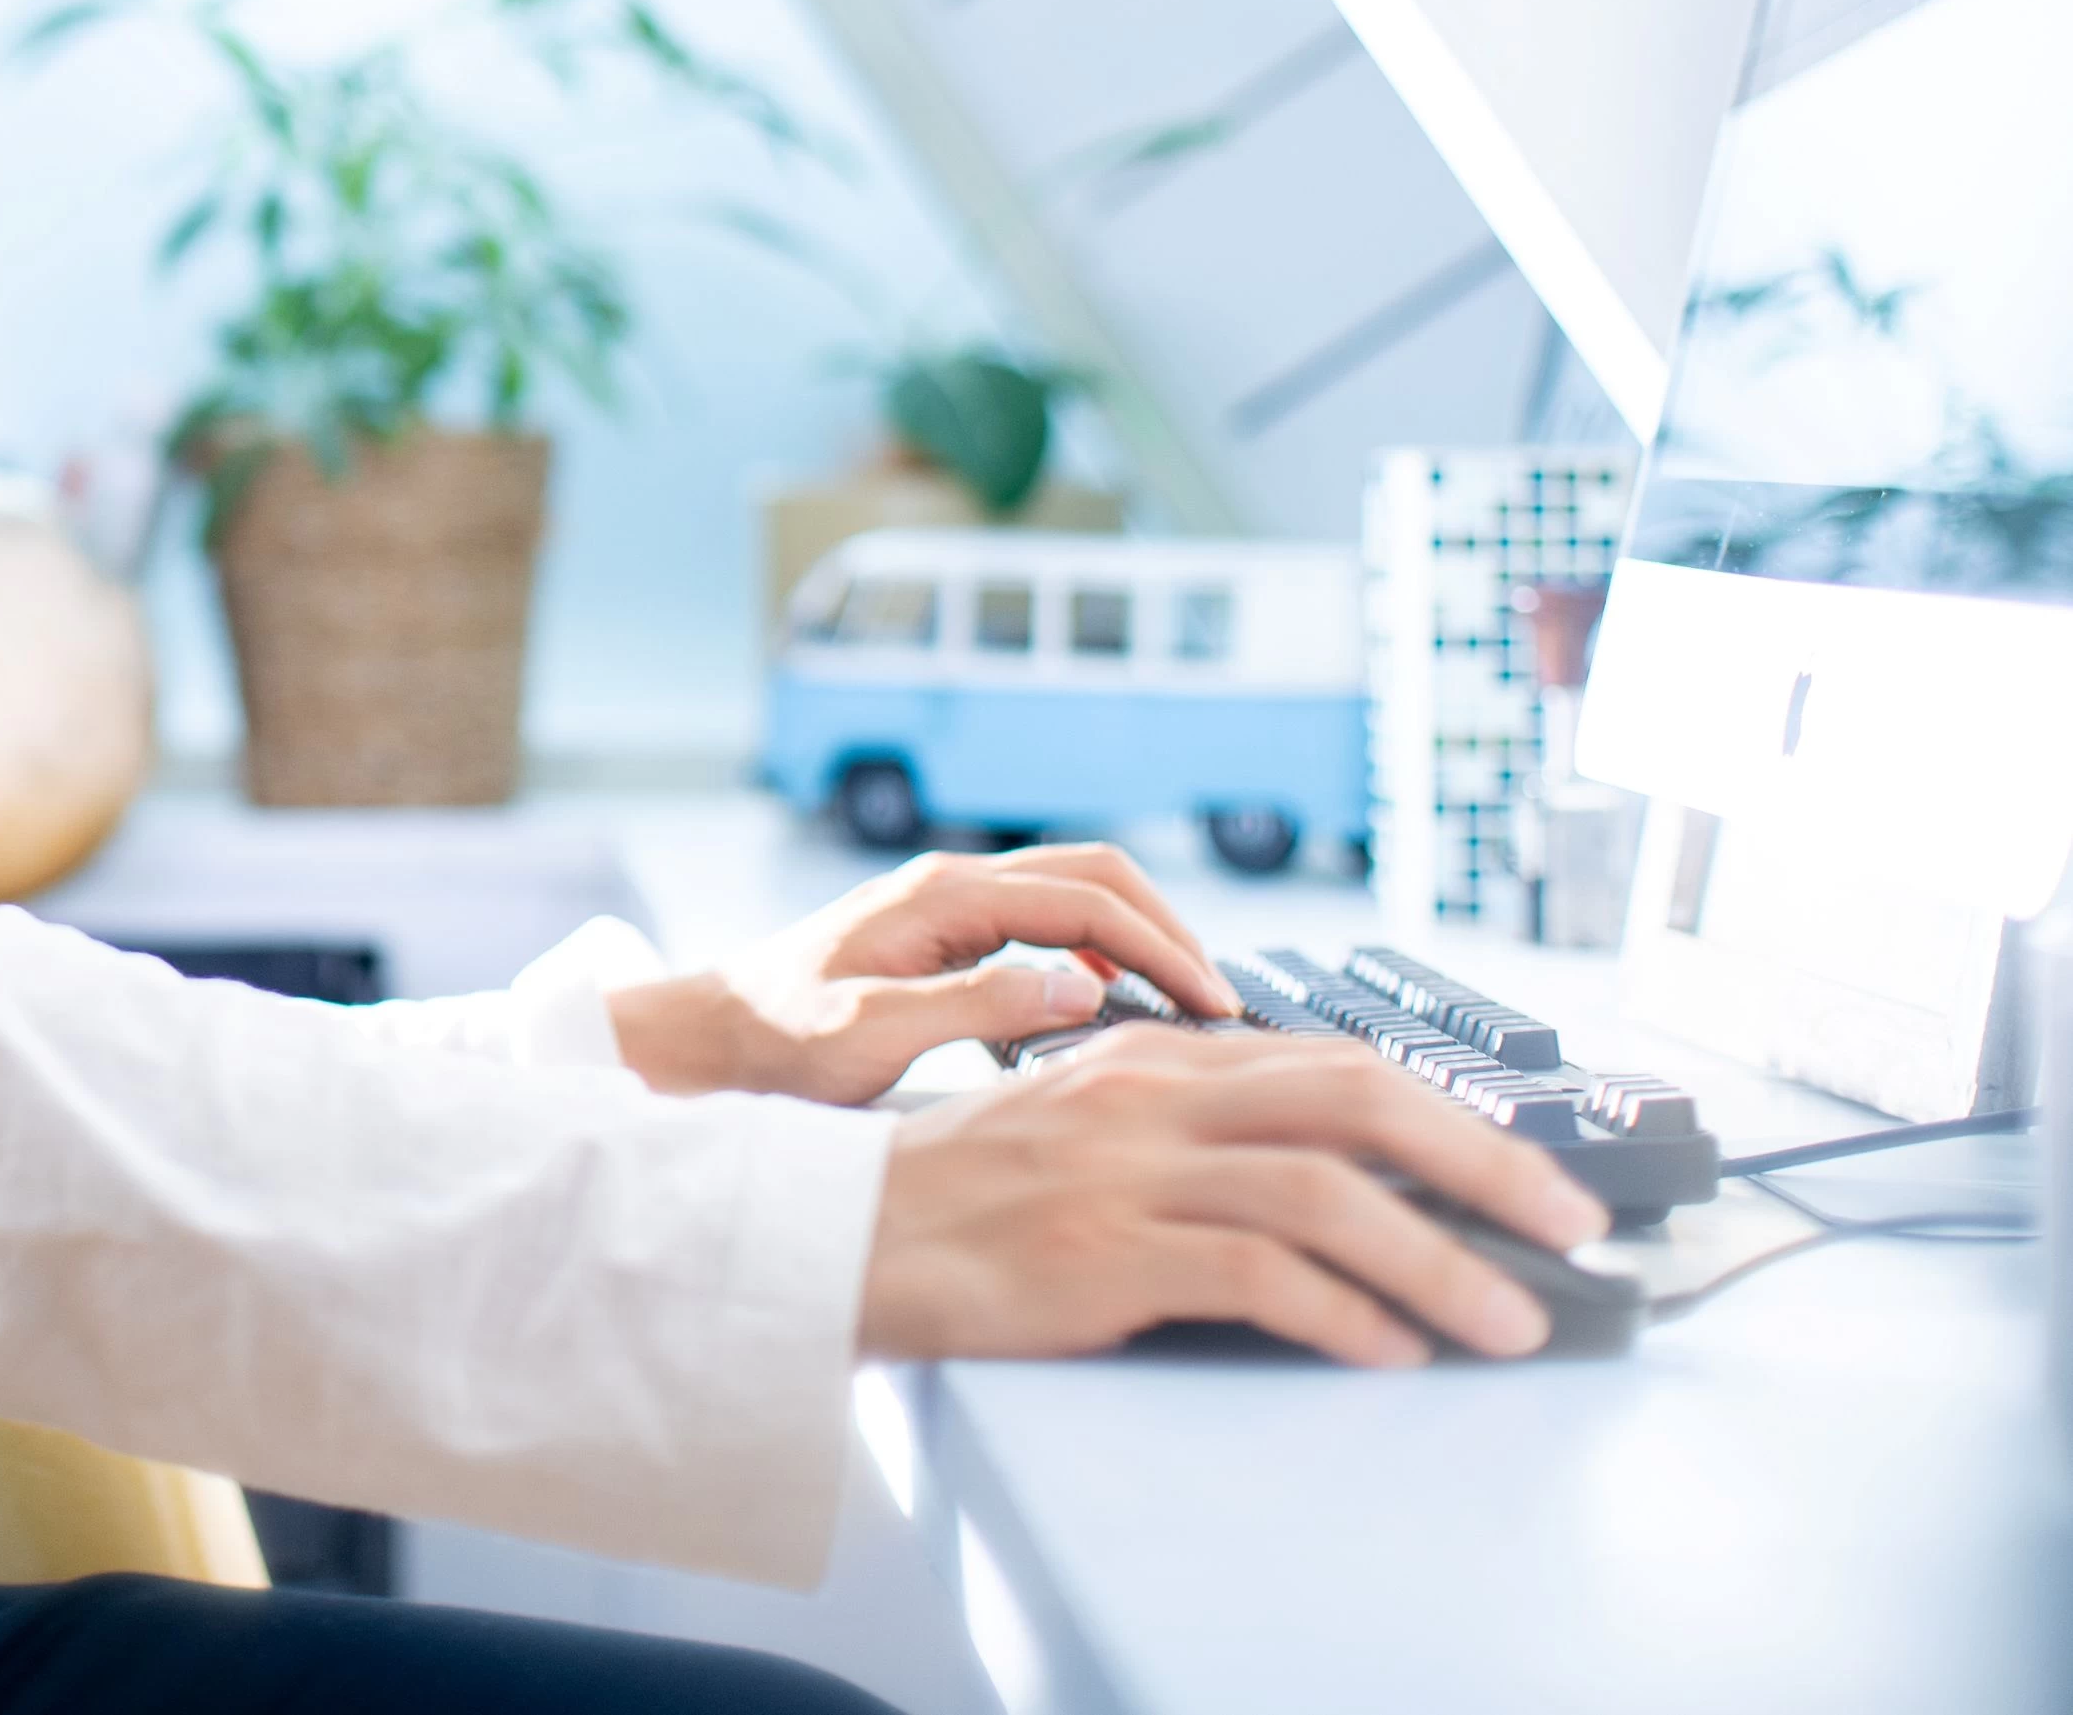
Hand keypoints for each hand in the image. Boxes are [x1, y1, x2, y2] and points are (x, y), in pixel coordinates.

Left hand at [604, 843, 1239, 1104]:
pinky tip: (1114, 1003)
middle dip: (1167, 928)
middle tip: (1218, 1000)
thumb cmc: (776, 1043)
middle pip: (1094, 875)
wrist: (709, 1039)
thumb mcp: (872, 1035)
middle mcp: (949, 884)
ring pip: (1073, 892)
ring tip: (1186, 1004)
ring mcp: (947, 905)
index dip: (1161, 947)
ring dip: (1137, 936)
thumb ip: (976, 1007)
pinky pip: (1042, 922)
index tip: (1213, 1003)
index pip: (1084, 899)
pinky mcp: (942, 934)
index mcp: (940, 896)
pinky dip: (1096, 949)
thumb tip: (1082, 984)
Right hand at [858, 1024, 1615, 1364]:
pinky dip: (1341, 1317)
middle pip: (1358, 1100)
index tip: (1532, 1174)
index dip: (1456, 1116)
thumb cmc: (963, 1199)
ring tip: (1509, 1322)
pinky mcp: (1102, 1251)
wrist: (838, 1235)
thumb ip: (1190, 1128)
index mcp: (1156, 1058)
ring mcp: (1126, 1172)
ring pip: (1325, 1194)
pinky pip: (1255, 1277)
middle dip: (1487, 1165)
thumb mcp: (1085, 1129)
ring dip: (1440, 1263)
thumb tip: (1323, 1171)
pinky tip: (1388, 1351)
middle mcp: (1152, 1096)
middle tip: (1569, 1228)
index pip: (1340, 1062)